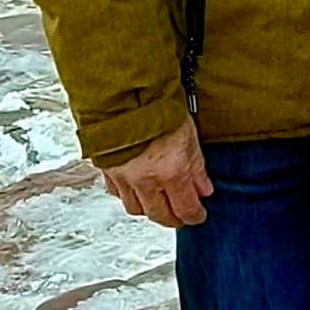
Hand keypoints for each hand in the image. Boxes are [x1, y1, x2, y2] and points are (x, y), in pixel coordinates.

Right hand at [101, 112, 212, 226]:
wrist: (123, 91)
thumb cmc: (157, 106)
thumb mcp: (189, 135)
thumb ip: (197, 167)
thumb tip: (203, 189)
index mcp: (171, 171)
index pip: (186, 209)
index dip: (195, 216)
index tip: (199, 215)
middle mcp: (145, 179)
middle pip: (159, 215)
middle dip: (173, 219)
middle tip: (181, 215)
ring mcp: (123, 176)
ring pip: (136, 208)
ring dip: (149, 209)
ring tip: (159, 201)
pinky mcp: (106, 169)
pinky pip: (116, 192)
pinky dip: (128, 194)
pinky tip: (136, 187)